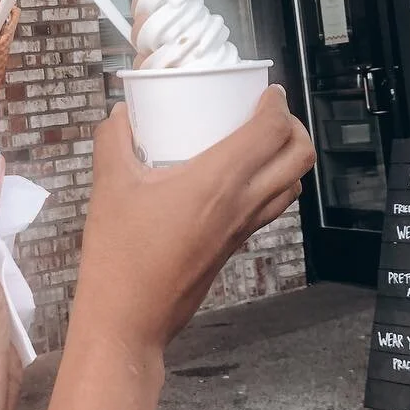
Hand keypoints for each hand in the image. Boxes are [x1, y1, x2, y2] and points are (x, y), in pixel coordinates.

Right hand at [71, 86, 314, 354]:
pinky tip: (239, 179)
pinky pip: (272, 208)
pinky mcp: (235, 246)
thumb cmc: (120, 254)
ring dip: (288, 158)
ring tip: (261, 142)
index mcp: (218, 181)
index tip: (266, 91)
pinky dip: (273, 185)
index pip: (272, 131)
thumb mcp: (109, 185)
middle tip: (271, 113)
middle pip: (300, 158)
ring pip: (293, 186)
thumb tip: (121, 114)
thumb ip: (114, 140)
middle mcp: (242, 203)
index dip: (277, 104)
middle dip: (295, 127)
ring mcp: (243, 229)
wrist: (129, 319)